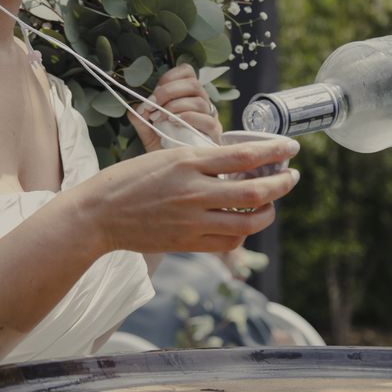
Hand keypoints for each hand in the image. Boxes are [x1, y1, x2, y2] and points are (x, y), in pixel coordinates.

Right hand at [70, 139, 300, 252]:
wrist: (100, 215)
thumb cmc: (131, 180)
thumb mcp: (167, 157)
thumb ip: (203, 162)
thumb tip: (241, 164)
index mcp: (188, 162)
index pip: (244, 155)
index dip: (274, 150)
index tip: (291, 148)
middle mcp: (194, 192)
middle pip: (255, 191)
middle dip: (282, 184)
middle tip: (291, 177)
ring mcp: (192, 220)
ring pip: (248, 222)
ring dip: (268, 212)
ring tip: (272, 203)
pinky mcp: (189, 243)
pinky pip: (229, 241)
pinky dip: (244, 231)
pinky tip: (245, 222)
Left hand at [129, 64, 222, 150]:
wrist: (179, 175)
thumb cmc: (168, 151)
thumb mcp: (149, 134)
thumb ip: (141, 120)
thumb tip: (133, 108)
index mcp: (188, 97)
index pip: (187, 73)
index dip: (170, 77)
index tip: (154, 92)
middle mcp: (202, 105)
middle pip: (193, 84)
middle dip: (169, 91)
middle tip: (152, 104)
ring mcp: (210, 119)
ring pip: (199, 101)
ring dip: (175, 106)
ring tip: (161, 118)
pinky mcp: (215, 134)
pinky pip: (207, 120)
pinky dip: (188, 118)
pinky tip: (174, 123)